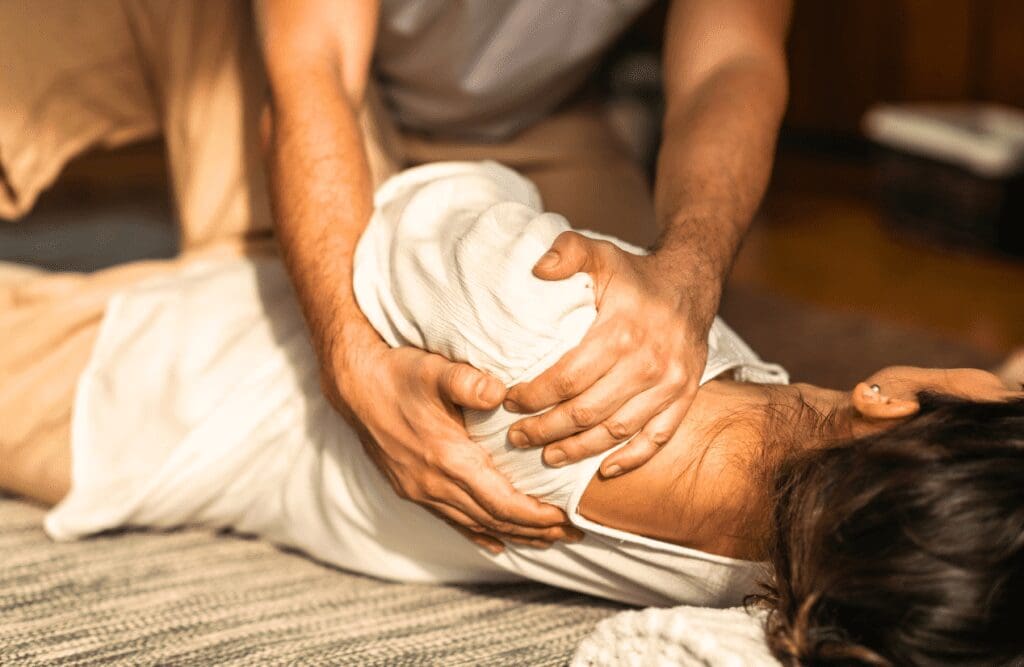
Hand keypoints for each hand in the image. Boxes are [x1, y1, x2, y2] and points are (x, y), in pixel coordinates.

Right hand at [324, 334, 580, 552]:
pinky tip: (496, 542)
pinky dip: (478, 533)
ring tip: (547, 540)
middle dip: (536, 530)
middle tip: (573, 532)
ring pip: (475, 524)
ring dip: (513, 534)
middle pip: (494, 520)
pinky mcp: (410, 489)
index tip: (567, 517)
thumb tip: (502, 392)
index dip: (537, 515)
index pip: (502, 502)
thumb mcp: (436, 370)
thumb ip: (469, 382)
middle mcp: (433, 484)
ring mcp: (419, 490)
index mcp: (446, 458)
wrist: (353, 384)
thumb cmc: (398, 373)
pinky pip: (450, 521)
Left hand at [504, 231, 713, 476]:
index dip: (534, 396)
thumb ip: (567, 252)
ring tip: (547, 456)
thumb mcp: (599, 252)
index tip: (509, 401)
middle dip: (546, 429)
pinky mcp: (685, 396)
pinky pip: (658, 437)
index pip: (568, 378)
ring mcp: (670, 383)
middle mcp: (649, 363)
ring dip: (579, 450)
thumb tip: (538, 270)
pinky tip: (603, 471)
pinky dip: (631, 459)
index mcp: (622, 331)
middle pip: (588, 412)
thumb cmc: (633, 274)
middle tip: (517, 437)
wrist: (691, 284)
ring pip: (617, 431)